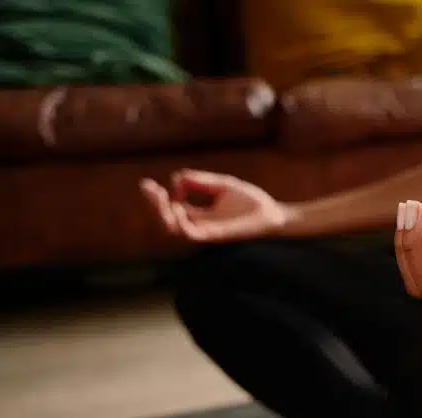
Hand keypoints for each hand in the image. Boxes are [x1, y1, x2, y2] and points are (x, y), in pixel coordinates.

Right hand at [140, 170, 287, 242]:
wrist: (273, 214)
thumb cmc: (251, 201)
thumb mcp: (222, 185)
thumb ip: (201, 181)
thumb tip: (177, 177)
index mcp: (200, 214)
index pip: (171, 208)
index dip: (157, 198)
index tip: (148, 184)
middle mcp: (200, 225)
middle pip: (167, 220)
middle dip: (154, 205)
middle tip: (149, 188)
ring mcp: (206, 232)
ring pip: (174, 229)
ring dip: (162, 213)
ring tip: (160, 195)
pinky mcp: (215, 236)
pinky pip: (191, 234)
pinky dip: (181, 223)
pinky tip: (179, 207)